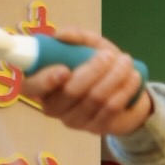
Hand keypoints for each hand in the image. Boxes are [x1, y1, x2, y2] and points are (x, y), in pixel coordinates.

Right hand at [26, 29, 153, 136]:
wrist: (126, 90)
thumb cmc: (98, 64)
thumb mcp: (90, 45)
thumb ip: (76, 36)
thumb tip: (60, 35)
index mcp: (42, 85)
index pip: (31, 87)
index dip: (44, 80)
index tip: (64, 69)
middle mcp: (53, 106)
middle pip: (70, 93)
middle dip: (93, 71)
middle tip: (109, 55)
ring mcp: (74, 120)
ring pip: (94, 99)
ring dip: (113, 77)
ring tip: (126, 61)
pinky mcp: (95, 129)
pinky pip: (110, 109)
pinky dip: (124, 90)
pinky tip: (133, 77)